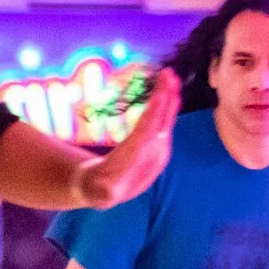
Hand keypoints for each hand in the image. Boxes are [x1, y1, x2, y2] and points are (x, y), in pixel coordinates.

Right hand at [75, 70, 181, 208]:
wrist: (105, 191)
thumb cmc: (98, 189)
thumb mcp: (98, 194)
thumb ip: (103, 193)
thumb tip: (107, 194)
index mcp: (142, 161)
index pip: (148, 134)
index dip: (155, 114)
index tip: (160, 94)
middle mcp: (155, 155)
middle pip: (162, 123)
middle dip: (166, 99)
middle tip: (168, 75)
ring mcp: (160, 149)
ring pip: (167, 119)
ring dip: (169, 97)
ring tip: (169, 76)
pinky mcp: (160, 143)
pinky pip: (165, 119)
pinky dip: (167, 103)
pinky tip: (168, 89)